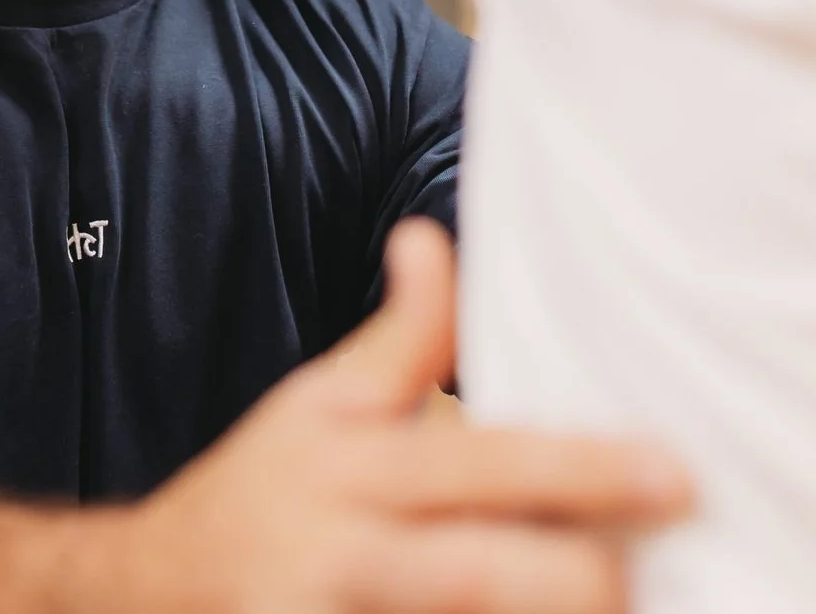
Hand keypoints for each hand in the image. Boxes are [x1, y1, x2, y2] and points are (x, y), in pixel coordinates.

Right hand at [118, 220, 689, 613]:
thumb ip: (399, 339)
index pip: (478, 462)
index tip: (675, 473)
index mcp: (348, 464)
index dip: (580, 471)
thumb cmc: (259, 494)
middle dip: (578, 583)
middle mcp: (338, 551)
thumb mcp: (316, 407)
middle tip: (650, 581)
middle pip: (475, 573)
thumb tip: (432, 236)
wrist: (140, 591)